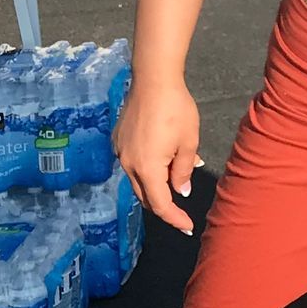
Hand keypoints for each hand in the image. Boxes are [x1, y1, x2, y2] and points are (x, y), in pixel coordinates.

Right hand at [115, 78, 201, 235]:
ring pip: (138, 179)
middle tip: (183, 209)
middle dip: (164, 204)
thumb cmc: (176, 110)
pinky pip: (132, 162)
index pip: (160, 205)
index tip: (188, 227)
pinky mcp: (118, 139)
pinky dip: (147, 167)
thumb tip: (180, 192)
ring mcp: (120, 151)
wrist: (153, 79)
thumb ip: (184, 171)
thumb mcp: (188, 142)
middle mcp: (128, 164)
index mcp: (147, 169)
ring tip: (177, 174)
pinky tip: (163, 156)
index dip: (174, 219)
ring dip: (155, 183)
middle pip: (145, 195)